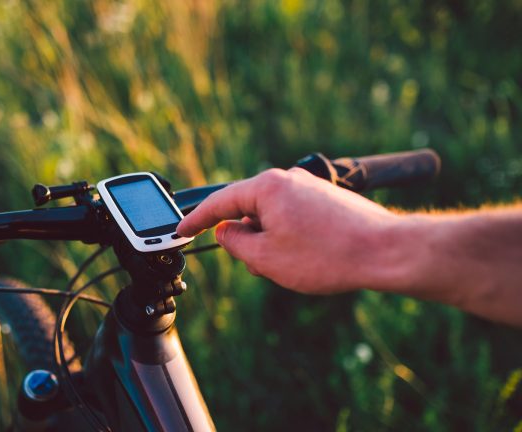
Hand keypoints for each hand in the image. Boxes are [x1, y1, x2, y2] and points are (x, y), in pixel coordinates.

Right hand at [177, 168, 400, 293]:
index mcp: (267, 188)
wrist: (387, 252)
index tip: (180, 232)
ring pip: (272, 218)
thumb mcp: (266, 258)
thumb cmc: (328, 256)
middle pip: (248, 211)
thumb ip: (234, 243)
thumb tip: (226, 231)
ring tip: (294, 267)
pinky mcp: (326, 200)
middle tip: (261, 266)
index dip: (195, 221)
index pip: (219, 202)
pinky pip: (293, 219)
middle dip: (248, 241)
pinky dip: (290, 240)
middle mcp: (287, 180)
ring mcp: (309, 188)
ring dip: (271, 244)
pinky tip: (309, 260)